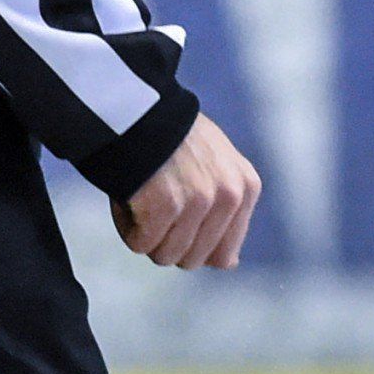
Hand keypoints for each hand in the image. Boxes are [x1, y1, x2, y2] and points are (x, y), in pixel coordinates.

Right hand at [114, 114, 260, 268]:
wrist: (136, 108)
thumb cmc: (171, 139)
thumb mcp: (216, 166)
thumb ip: (226, 212)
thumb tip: (228, 264)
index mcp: (246, 188)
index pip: (223, 254)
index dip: (191, 245)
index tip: (174, 222)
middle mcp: (229, 196)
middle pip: (193, 259)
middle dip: (167, 242)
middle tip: (153, 209)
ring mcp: (199, 201)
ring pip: (166, 256)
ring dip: (145, 236)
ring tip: (141, 201)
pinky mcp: (165, 204)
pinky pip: (140, 243)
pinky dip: (126, 228)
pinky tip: (127, 199)